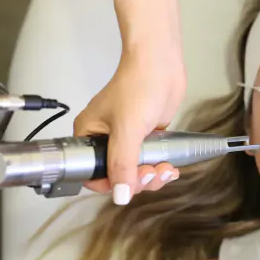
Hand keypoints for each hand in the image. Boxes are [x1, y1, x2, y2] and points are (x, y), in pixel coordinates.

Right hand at [73, 46, 186, 204]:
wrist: (161, 63)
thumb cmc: (138, 85)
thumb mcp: (127, 130)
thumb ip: (122, 165)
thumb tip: (120, 196)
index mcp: (89, 135)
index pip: (92, 173)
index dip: (112, 184)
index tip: (130, 184)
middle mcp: (105, 138)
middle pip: (117, 175)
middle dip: (137, 180)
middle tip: (154, 173)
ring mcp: (127, 137)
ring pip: (135, 170)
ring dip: (151, 176)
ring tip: (165, 170)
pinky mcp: (146, 134)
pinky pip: (149, 160)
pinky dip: (159, 167)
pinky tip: (170, 167)